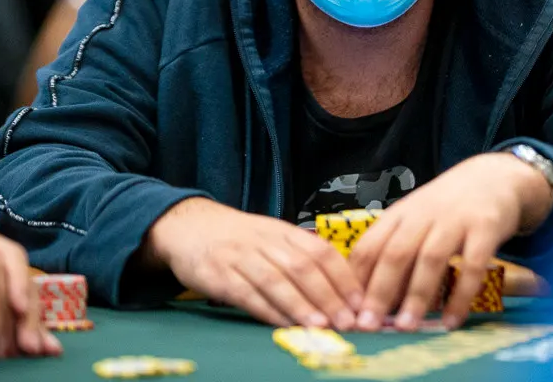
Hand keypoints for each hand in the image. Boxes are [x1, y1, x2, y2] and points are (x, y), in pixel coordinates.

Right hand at [145, 198, 363, 328]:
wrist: (191, 226)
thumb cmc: (240, 238)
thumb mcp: (273, 238)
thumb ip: (303, 257)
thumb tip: (344, 287)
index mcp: (285, 232)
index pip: (321, 251)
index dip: (343, 278)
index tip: (361, 302)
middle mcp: (266, 241)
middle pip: (303, 267)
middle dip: (329, 296)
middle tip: (347, 322)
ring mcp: (241, 257)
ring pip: (277, 281)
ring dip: (301, 306)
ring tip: (321, 326)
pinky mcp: (219, 275)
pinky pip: (247, 294)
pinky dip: (267, 311)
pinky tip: (283, 325)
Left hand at [348, 152, 552, 332]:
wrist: (494, 177)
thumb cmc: (447, 207)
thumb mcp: (415, 220)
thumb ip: (397, 252)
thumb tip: (375, 301)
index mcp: (400, 214)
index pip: (369, 246)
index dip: (356, 280)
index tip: (348, 311)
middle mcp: (423, 215)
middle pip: (396, 253)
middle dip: (380, 292)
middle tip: (369, 325)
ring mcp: (455, 220)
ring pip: (430, 259)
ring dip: (416, 295)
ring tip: (406, 327)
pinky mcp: (485, 229)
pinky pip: (472, 265)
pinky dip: (461, 295)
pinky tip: (452, 321)